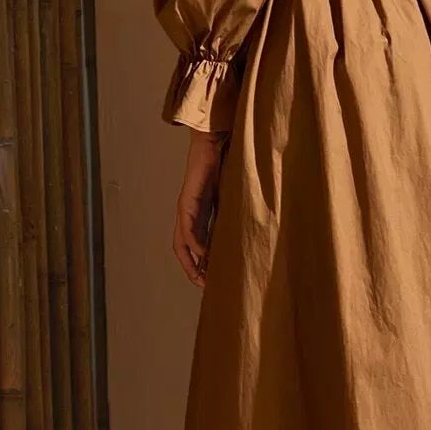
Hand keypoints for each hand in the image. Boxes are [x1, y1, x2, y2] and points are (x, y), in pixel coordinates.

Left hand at [172, 128, 227, 288]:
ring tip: (201, 276)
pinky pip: (188, 227)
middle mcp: (188, 215)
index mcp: (199, 215)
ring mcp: (185, 208)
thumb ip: (233, 214)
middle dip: (192, 270)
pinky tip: (203, 252)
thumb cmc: (224, 166)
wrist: (214, 142)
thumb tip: (249, 234)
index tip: (211, 281)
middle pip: (182, 250)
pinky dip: (194, 242)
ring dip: (190, 262)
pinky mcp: (187, 200)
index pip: (195, 246)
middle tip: (204, 287)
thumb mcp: (231, 198)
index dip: (200, 264)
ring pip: (181, 242)